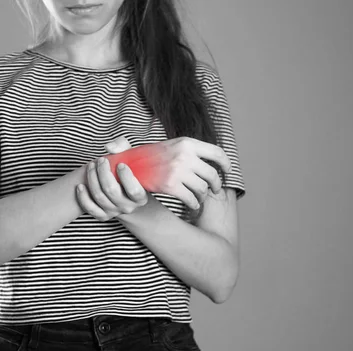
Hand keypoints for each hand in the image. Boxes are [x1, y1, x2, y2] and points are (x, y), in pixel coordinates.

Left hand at [76, 136, 148, 221]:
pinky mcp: (103, 215)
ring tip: (91, 166)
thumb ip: (123, 147)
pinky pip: (90, 209)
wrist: (122, 190)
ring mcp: (114, 212)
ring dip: (92, 179)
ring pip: (99, 197)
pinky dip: (83, 197)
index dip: (126, 177)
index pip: (134, 191)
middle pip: (112, 191)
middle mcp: (128, 207)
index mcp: (140, 197)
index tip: (120, 164)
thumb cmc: (127, 170)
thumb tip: (109, 147)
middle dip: (103, 173)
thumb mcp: (130, 158)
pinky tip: (80, 186)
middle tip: (100, 160)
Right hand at [102, 137, 232, 209]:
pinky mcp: (170, 186)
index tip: (227, 171)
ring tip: (200, 198)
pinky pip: (191, 198)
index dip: (226, 164)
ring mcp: (178, 171)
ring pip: (202, 188)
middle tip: (215, 190)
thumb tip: (211, 158)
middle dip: (216, 185)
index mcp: (186, 142)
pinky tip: (193, 205)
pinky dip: (194, 204)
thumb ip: (187, 149)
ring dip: (203, 196)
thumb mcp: (167, 145)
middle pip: (212, 174)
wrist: (126, 165)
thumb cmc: (147, 157)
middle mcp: (184, 155)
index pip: (216, 152)